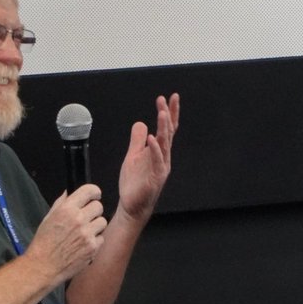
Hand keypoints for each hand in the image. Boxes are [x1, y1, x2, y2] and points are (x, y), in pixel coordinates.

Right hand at [28, 184, 106, 281]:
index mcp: (66, 209)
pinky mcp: (93, 247)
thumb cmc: (44, 242)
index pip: (89, 190)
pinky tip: (83, 244)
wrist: (43, 266)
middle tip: (86, 218)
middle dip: (93, 211)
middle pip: (99, 206)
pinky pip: (101, 237)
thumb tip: (70, 192)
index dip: (94, 192)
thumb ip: (61, 203)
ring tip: (84, 233)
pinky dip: (95, 240)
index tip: (95, 196)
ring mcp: (87, 234)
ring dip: (95, 226)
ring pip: (102, 222)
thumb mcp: (48, 217)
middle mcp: (78, 219)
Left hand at [117, 93, 179, 221]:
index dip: (170, 113)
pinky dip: (154, 149)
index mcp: (159, 151)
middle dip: (167, 115)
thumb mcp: (133, 156)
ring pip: (165, 144)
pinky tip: (151, 138)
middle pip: (168, 133)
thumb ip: (137, 140)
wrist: (132, 206)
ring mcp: (161, 167)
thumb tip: (141, 123)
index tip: (170, 98)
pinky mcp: (156, 178)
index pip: (166, 129)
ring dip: (164, 128)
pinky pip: (157, 161)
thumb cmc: (135, 183)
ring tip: (162, 113)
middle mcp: (163, 157)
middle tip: (166, 100)